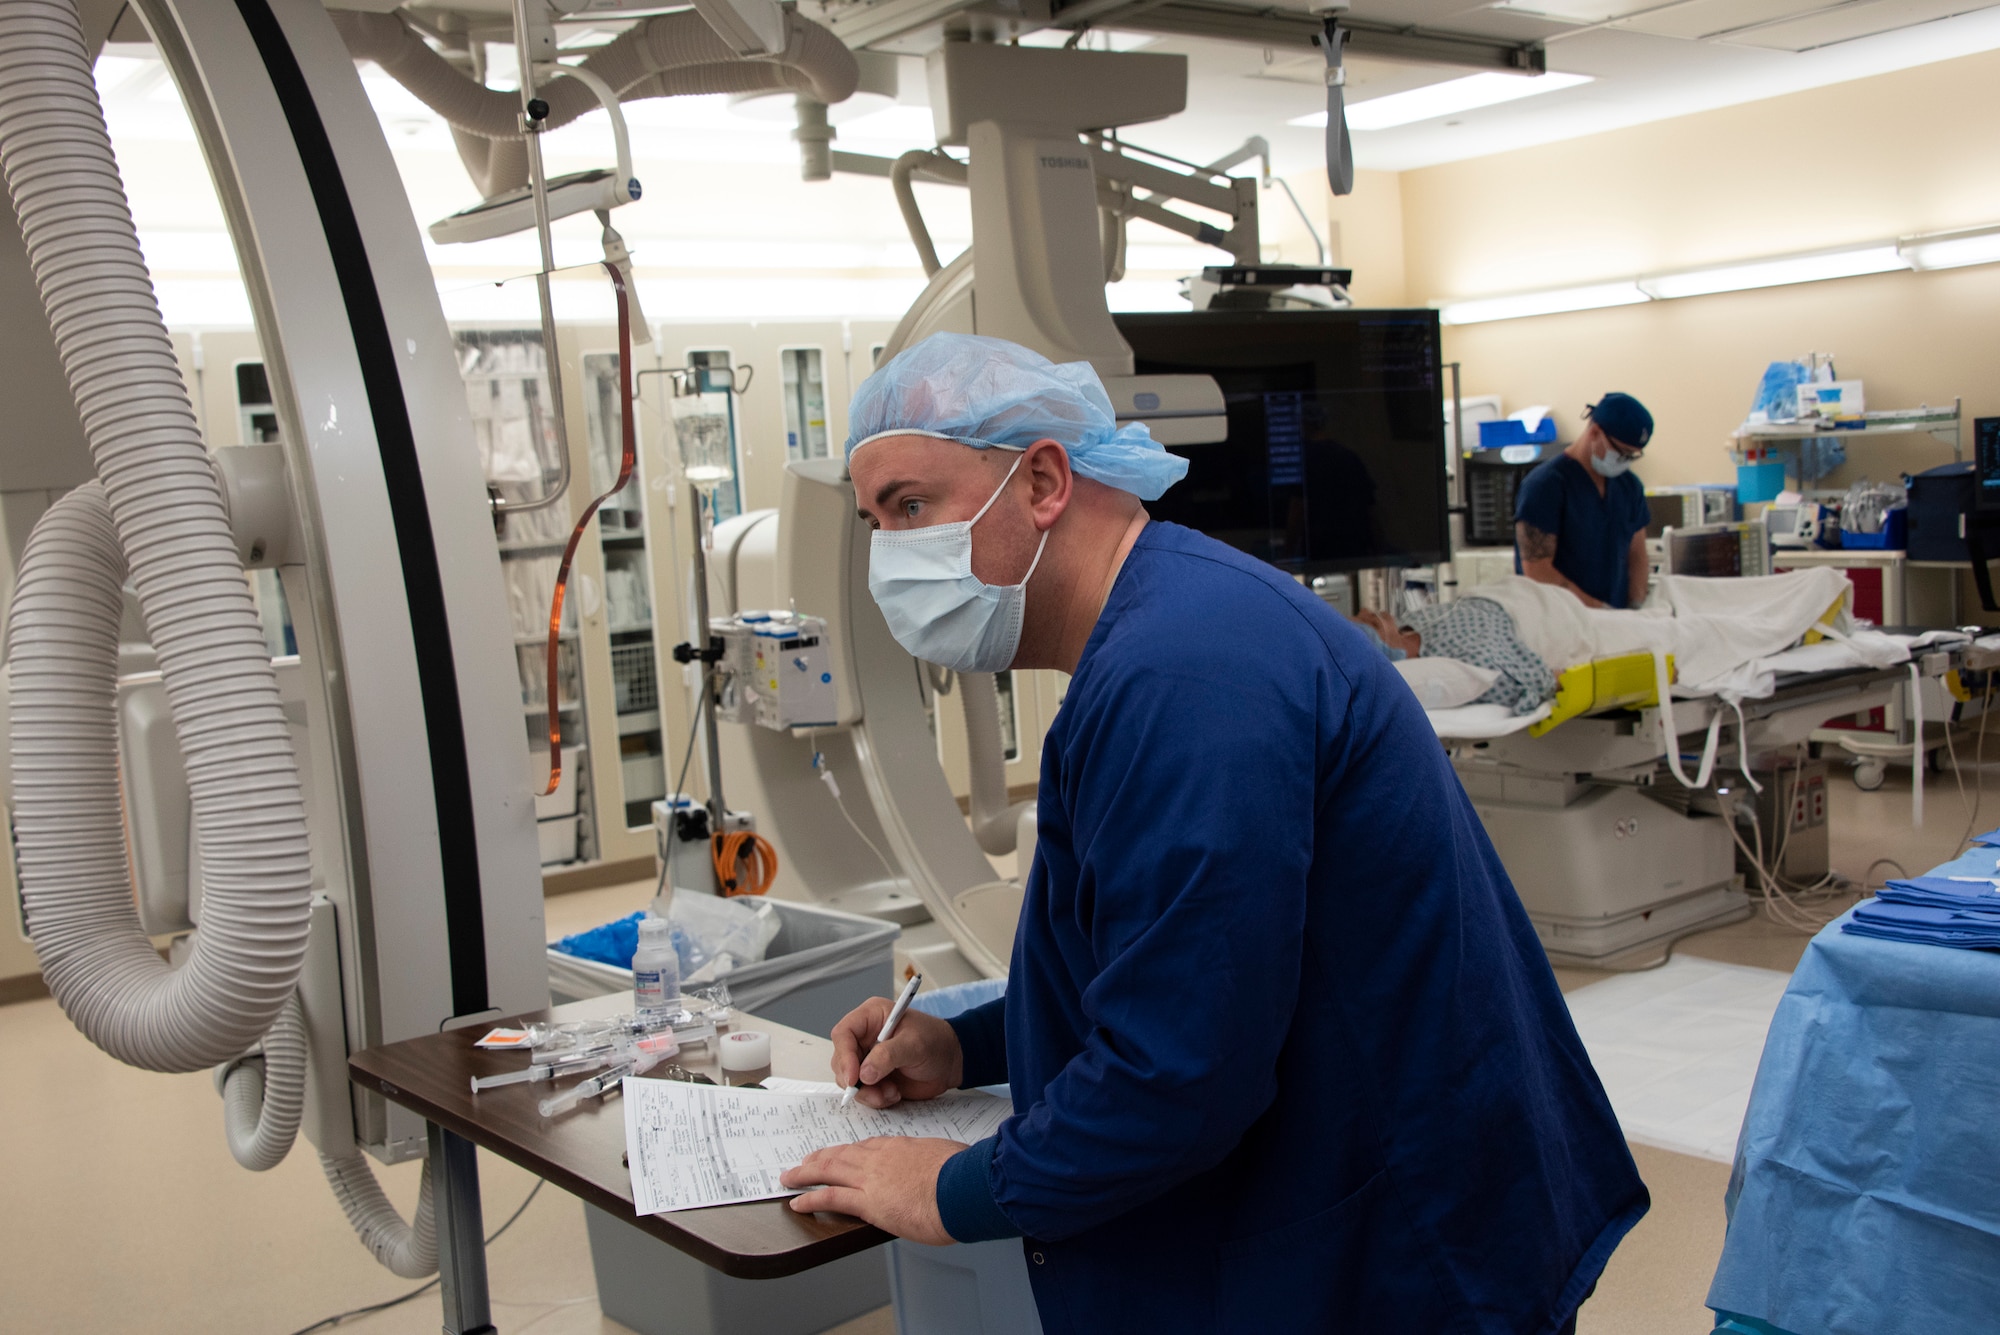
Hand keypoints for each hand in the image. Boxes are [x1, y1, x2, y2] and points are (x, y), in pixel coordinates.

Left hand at [781, 1137, 963, 1245]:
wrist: (963, 1188)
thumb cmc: (962, 1175)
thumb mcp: (947, 1159)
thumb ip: (933, 1165)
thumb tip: (939, 1173)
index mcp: (900, 1147)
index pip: (866, 1147)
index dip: (847, 1152)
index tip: (838, 1155)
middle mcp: (880, 1158)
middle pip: (841, 1155)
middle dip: (819, 1159)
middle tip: (803, 1163)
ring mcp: (871, 1179)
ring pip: (829, 1171)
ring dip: (805, 1174)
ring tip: (790, 1178)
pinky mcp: (868, 1203)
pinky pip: (831, 1198)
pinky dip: (811, 1199)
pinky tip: (797, 1202)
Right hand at [830, 996, 962, 1109]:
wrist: (951, 1062)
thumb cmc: (936, 1042)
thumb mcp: (914, 1044)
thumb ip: (888, 1055)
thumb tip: (864, 1073)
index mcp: (871, 1018)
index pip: (844, 1034)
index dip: (844, 1056)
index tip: (854, 1077)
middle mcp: (864, 1038)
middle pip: (841, 1060)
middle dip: (855, 1080)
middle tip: (876, 1091)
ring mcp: (867, 1059)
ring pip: (849, 1080)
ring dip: (868, 1093)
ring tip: (891, 1092)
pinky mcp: (873, 1078)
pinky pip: (863, 1093)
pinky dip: (876, 1098)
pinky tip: (894, 1094)